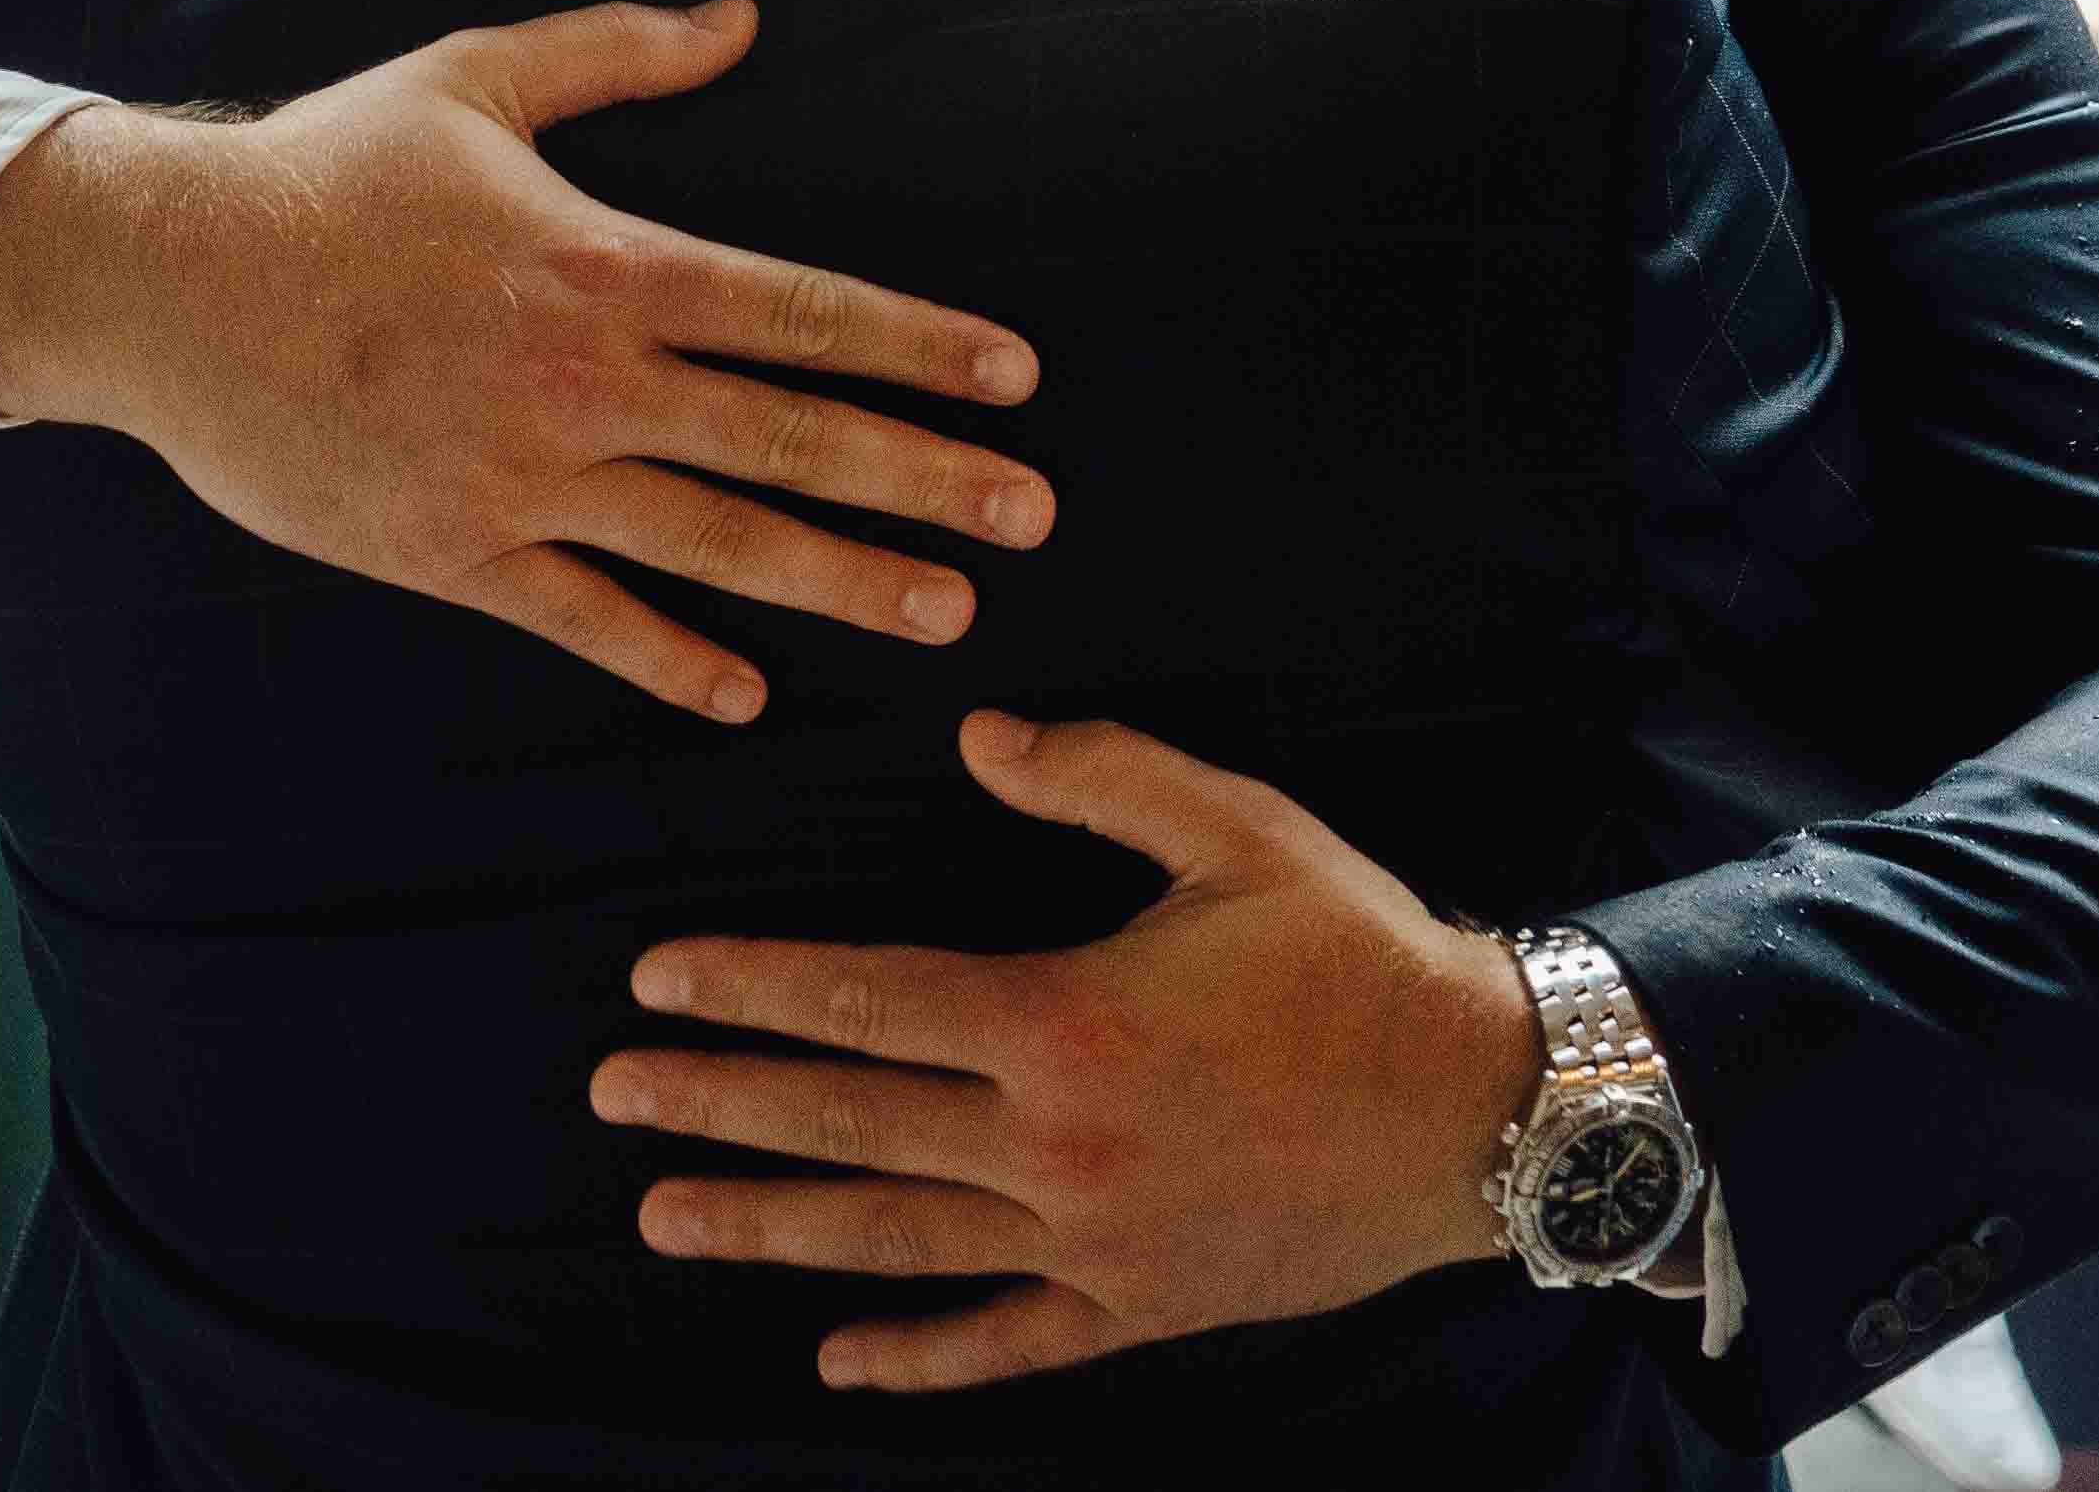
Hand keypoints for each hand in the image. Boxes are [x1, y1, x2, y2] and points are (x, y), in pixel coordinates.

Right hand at [0, 0, 1053, 719]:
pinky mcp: (451, 551)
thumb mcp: (477, 80)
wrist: (166, 283)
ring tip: (946, 613)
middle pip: (789, 439)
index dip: (918, 349)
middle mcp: (583, 383)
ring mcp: (521, 478)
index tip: (1016, 379)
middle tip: (1032, 517)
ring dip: (838, 583)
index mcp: (606, 266)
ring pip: (713, 543)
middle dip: (924, 480)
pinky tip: (746, 693)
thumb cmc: (326, 169)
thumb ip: (619, 51)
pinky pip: (584, 616)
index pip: (802, 312)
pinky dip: (668, 659)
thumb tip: (741, 16)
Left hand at [594, 712, 1536, 1390]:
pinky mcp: (1143, 1304)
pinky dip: (921, 1356)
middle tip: (611, 1092)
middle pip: (851, 1122)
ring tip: (664, 1218)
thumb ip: (1100, 776)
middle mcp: (1056, 1144)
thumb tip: (978, 739)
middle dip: (718, 1103)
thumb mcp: (1239, 830)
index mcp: (1065, 1019)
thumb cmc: (1361, 954)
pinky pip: (1010, 1340)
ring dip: (771, 1229)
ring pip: (896, 1240)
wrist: (1488, 1106)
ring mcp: (1094, 1240)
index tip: (654, 979)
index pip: (866, 1000)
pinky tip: (840, 1360)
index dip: (752, 986)